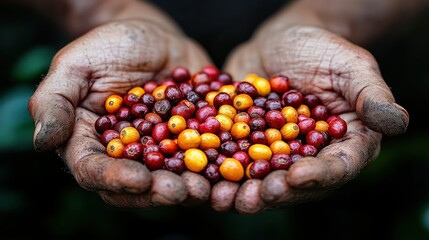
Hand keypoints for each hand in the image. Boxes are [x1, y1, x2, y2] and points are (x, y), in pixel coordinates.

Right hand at [28, 19, 213, 207]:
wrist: (151, 33)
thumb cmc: (108, 46)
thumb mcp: (75, 65)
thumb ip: (55, 101)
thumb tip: (43, 142)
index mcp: (93, 144)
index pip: (96, 172)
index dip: (116, 179)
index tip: (138, 179)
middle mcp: (128, 155)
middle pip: (139, 185)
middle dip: (159, 191)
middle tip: (180, 191)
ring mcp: (163, 149)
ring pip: (174, 177)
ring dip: (191, 186)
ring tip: (206, 186)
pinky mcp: (193, 138)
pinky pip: (205, 154)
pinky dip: (218, 162)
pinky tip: (231, 163)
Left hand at [216, 26, 408, 212]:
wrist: (280, 41)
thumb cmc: (321, 49)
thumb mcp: (350, 65)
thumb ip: (371, 94)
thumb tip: (398, 122)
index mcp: (342, 145)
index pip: (337, 167)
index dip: (319, 175)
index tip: (297, 175)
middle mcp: (308, 156)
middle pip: (295, 184)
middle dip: (274, 192)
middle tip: (254, 196)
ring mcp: (274, 154)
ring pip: (260, 179)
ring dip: (241, 191)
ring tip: (224, 196)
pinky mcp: (245, 144)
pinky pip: (231, 160)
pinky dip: (217, 169)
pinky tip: (202, 174)